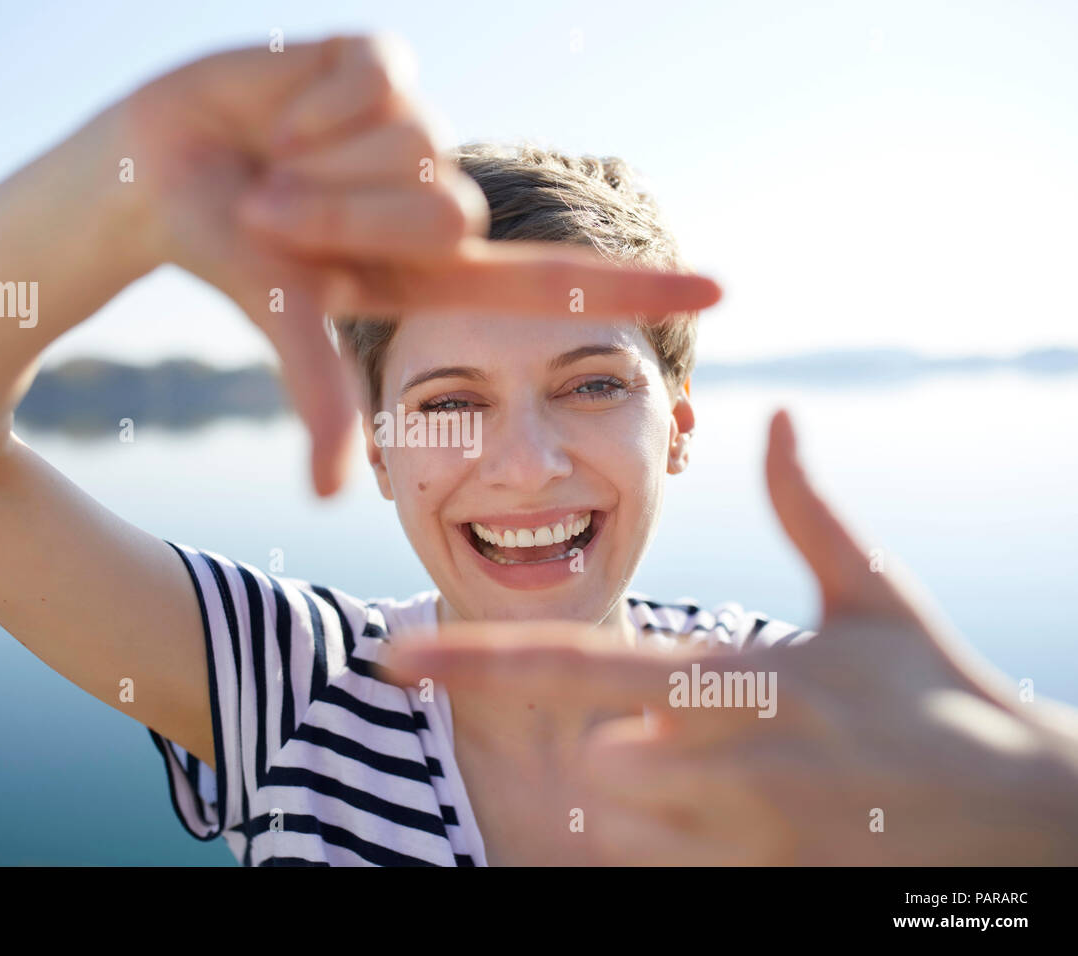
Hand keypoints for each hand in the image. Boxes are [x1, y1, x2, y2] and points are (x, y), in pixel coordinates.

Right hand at [115, 34, 721, 494]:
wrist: (156, 168)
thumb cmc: (223, 254)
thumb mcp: (285, 317)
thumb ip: (318, 394)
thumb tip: (331, 493)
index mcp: (430, 270)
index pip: (554, 283)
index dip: (636, 291)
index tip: (722, 294)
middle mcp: (439, 198)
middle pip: (447, 211)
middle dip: (341, 218)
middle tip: (279, 212)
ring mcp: (417, 128)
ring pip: (410, 143)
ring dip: (315, 163)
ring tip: (276, 162)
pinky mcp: (383, 63)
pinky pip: (374, 77)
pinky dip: (305, 96)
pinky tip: (283, 107)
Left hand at [378, 409, 1077, 863]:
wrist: (1030, 815)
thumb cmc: (940, 696)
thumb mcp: (877, 595)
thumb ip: (808, 509)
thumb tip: (779, 414)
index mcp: (743, 674)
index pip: (583, 664)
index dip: (483, 660)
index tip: (402, 656)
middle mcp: (736, 756)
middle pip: (593, 755)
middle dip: (605, 742)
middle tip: (652, 722)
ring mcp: (754, 833)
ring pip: (626, 822)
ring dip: (642, 800)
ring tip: (725, 771)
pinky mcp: (773, 882)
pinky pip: (671, 870)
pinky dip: (678, 844)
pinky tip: (743, 815)